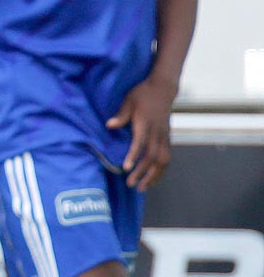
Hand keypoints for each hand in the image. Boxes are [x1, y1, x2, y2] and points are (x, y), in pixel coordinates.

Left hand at [107, 76, 176, 190]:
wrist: (163, 88)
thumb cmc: (142, 94)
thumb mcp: (128, 100)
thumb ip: (121, 114)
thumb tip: (109, 125)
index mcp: (146, 123)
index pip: (140, 142)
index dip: (134, 155)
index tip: (126, 167)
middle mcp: (157, 132)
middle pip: (152, 156)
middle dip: (142, 172)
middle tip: (130, 184)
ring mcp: (164, 136)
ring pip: (162, 160)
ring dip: (153, 176)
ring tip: (141, 188)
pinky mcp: (167, 138)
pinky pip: (166, 157)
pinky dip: (160, 170)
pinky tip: (152, 180)